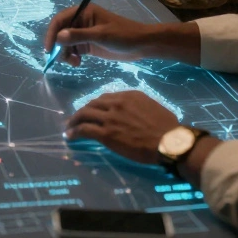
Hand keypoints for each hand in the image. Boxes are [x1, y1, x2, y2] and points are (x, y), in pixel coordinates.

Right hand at [42, 3, 155, 66]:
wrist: (141, 45)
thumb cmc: (123, 35)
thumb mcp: (101, 35)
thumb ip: (79, 36)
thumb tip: (58, 37)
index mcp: (83, 12)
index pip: (60, 20)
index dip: (52, 33)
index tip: (49, 49)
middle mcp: (81, 22)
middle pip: (60, 32)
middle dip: (59, 46)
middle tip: (62, 60)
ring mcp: (84, 34)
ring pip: (65, 43)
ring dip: (65, 53)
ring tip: (74, 63)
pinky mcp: (88, 45)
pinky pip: (73, 50)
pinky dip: (72, 57)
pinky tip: (78, 63)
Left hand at [64, 91, 179, 163]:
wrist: (169, 141)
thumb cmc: (168, 128)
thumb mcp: (154, 108)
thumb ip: (140, 107)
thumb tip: (135, 112)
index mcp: (130, 95)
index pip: (107, 97)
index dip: (97, 104)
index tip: (93, 110)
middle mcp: (117, 103)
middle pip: (92, 103)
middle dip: (83, 111)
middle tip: (77, 118)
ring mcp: (110, 117)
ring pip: (84, 114)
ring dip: (74, 120)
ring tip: (69, 126)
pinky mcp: (106, 133)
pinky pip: (84, 129)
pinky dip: (74, 132)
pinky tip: (69, 136)